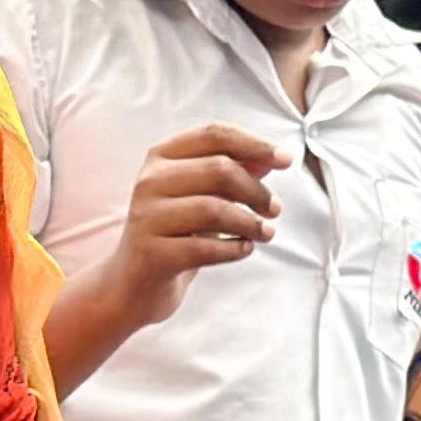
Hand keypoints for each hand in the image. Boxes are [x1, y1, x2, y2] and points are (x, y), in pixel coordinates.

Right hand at [105, 120, 287, 331]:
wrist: (133, 286)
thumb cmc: (174, 235)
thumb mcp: (201, 197)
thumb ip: (232, 174)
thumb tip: (273, 158)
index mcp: (161, 157)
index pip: (214, 134)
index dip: (255, 144)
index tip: (287, 161)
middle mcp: (150, 181)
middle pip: (219, 169)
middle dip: (256, 190)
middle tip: (275, 209)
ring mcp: (147, 218)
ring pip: (214, 209)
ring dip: (250, 222)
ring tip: (266, 233)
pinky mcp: (152, 254)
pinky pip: (206, 248)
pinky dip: (234, 249)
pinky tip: (244, 250)